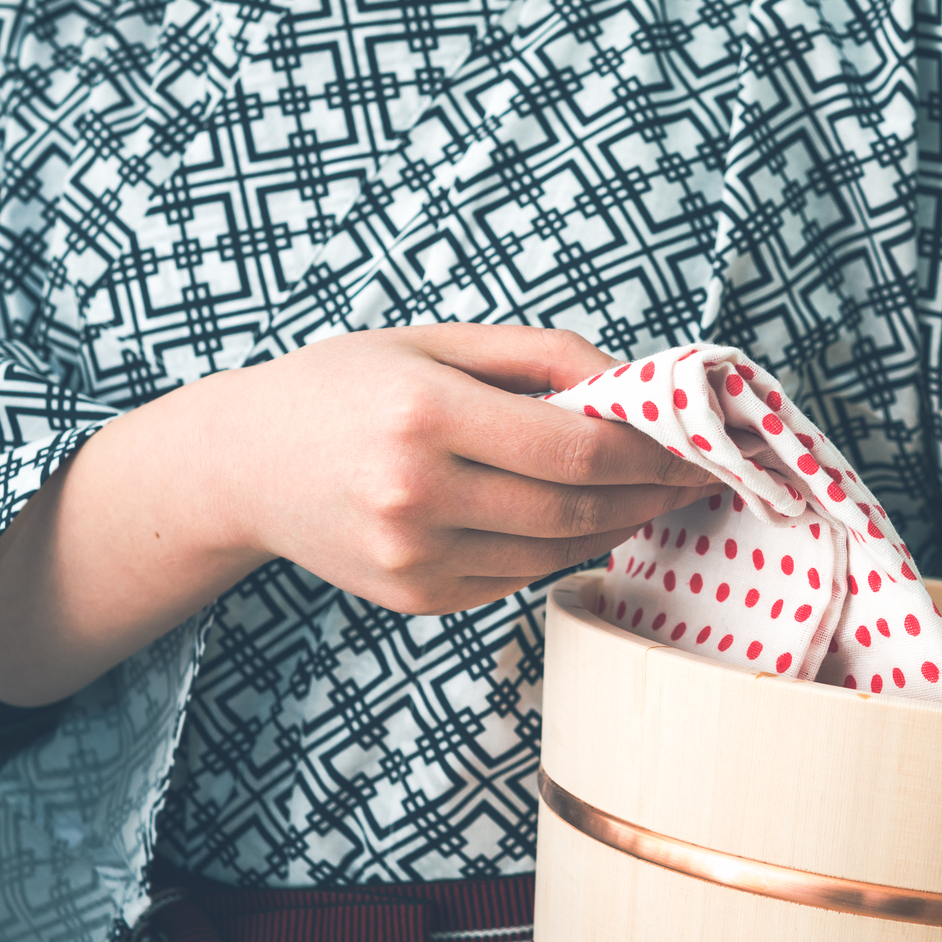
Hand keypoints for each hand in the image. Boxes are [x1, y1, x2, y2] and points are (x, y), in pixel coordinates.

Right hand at [214, 323, 715, 613]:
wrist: (241, 465)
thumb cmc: (346, 388)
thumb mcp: (436, 342)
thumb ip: (540, 356)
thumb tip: (635, 385)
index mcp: (425, 415)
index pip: (577, 448)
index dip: (652, 452)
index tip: (700, 445)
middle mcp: (416, 495)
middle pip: (576, 507)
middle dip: (651, 493)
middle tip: (695, 475)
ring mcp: (413, 558)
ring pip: (556, 550)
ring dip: (618, 524)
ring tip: (650, 494)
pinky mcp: (416, 600)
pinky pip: (519, 575)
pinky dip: (563, 547)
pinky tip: (580, 517)